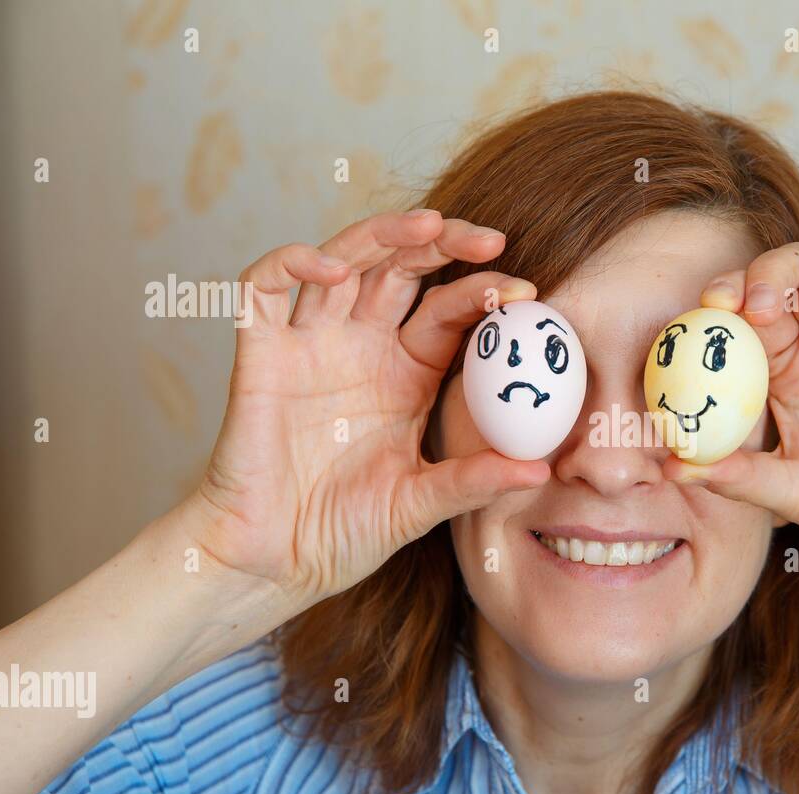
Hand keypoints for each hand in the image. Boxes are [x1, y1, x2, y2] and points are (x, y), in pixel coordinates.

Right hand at [187, 209, 548, 609]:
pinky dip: (293, 262)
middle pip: (403, 268)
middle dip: (446, 243)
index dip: (483, 292)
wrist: (271, 563)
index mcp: (406, 374)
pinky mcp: (259, 353)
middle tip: (491, 239)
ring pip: (345, 260)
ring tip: (431, 225)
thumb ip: (472, 481)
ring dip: (384, 234)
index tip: (526, 291)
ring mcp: (309, 344)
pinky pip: (265, 287)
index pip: (448, 311)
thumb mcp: (419, 505)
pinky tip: (333, 267)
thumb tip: (539, 473)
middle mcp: (361, 347)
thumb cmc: (343, 533)